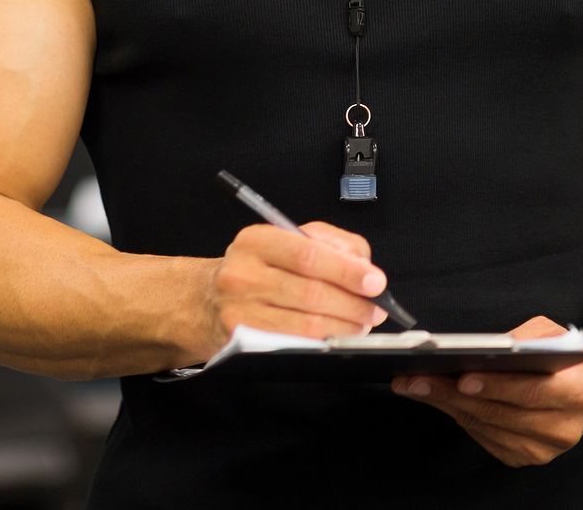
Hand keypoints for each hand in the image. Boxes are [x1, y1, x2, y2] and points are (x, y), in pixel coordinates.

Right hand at [202, 221, 387, 358]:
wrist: (207, 299)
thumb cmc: (257, 267)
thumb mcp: (287, 239)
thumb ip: (329, 242)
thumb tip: (362, 264)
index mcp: (257, 240)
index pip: (308, 254)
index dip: (346, 270)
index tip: (375, 281)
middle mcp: (243, 273)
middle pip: (310, 291)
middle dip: (353, 303)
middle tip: (375, 308)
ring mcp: (240, 309)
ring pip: (305, 322)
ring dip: (344, 325)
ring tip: (362, 322)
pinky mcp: (242, 339)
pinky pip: (293, 342)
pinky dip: (323, 341)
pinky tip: (338, 335)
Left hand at [391, 315, 582, 466]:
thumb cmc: (569, 356)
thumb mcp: (552, 332)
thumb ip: (523, 339)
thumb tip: (485, 349)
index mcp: (576, 392)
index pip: (527, 392)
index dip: (493, 386)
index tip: (461, 376)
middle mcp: (563, 427)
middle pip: (499, 414)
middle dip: (452, 394)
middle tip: (416, 379)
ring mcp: (545, 449)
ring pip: (487, 428)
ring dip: (448, 407)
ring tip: (418, 386)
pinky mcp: (529, 458)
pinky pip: (487, 439)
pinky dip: (462, 418)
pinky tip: (441, 401)